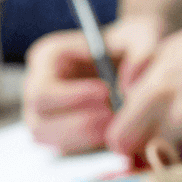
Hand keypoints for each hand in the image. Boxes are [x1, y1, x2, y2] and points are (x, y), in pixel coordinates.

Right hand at [22, 14, 164, 153]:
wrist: (136, 58)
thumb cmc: (134, 42)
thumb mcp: (144, 34)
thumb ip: (144, 49)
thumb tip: (128, 83)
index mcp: (47, 57)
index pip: (43, 89)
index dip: (71, 97)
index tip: (106, 92)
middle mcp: (37, 86)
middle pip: (38, 120)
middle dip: (78, 123)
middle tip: (114, 116)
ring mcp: (42, 112)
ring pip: (46, 137)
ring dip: (82, 136)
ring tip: (115, 124)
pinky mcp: (55, 132)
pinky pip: (61, 147)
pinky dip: (86, 144)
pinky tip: (111, 132)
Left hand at [105, 0, 181, 158]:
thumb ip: (151, 72)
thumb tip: (129, 93)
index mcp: (158, 86)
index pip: (119, 137)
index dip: (126, 137)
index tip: (135, 131)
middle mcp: (177, 115)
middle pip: (143, 153)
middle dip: (148, 147)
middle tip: (165, 131)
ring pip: (179, 154)